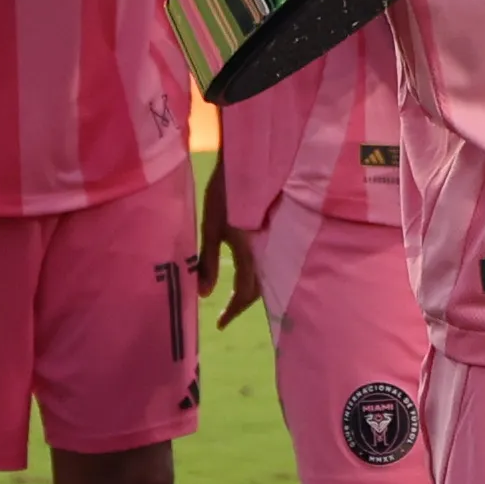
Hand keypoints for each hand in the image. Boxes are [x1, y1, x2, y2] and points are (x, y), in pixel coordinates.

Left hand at [195, 163, 263, 331]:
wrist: (252, 159)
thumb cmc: (225, 191)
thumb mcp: (211, 225)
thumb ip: (209, 261)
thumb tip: (204, 294)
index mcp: (251, 253)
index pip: (244, 293)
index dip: (232, 311)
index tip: (219, 324)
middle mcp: (269, 252)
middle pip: (262, 288)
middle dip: (244, 303)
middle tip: (228, 312)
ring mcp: (277, 242)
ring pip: (271, 276)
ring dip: (255, 289)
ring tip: (238, 296)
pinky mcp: (280, 232)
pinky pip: (275, 260)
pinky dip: (265, 272)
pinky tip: (255, 271)